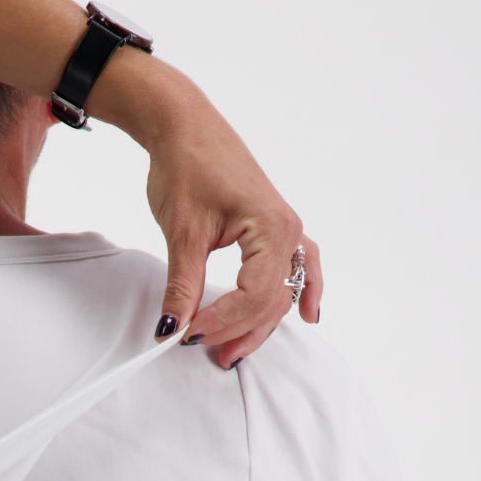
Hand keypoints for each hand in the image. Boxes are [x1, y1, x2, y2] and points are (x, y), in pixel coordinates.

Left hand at [96, 60, 322, 368]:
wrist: (186, 127)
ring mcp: (287, 229)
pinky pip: (300, 267)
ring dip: (260, 325)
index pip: (252, 296)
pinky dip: (302, 292)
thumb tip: (171, 329)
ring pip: (282, 292)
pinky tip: (308, 315)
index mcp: (270, 227)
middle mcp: (288, 229)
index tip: (186, 334)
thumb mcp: (181, 232)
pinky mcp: (276, 228)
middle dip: (238, 331)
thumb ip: (182, 286)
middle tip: (204, 353)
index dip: (221, 322)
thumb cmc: (186, 166)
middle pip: (271, 300)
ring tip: (232, 353)